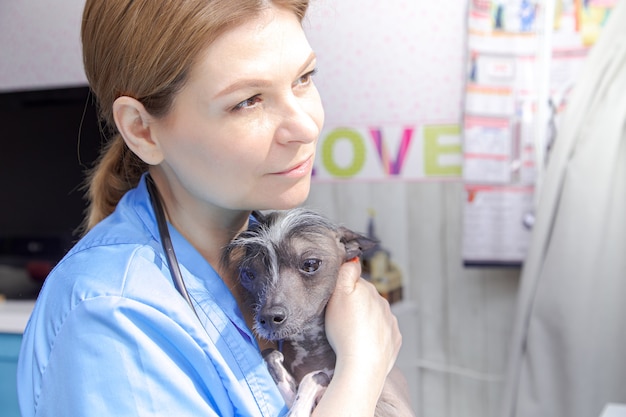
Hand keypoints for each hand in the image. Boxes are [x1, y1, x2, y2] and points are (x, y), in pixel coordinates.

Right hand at [325, 258, 401, 377]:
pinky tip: (363, 344)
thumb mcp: (337, 296)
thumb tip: (354, 258)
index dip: (344, 289)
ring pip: (375, 316)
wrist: (361, 365)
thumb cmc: (345, 332)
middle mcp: (383, 304)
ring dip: (365, 321)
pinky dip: (373, 336)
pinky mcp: (394, 339)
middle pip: (366, 299)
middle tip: (341, 319)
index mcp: (369, 290)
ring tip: (351, 334)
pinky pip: (382, 334)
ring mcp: (390, 322)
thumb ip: (346, 273)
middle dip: (356, 305)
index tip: (336, 300)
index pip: (355, 282)